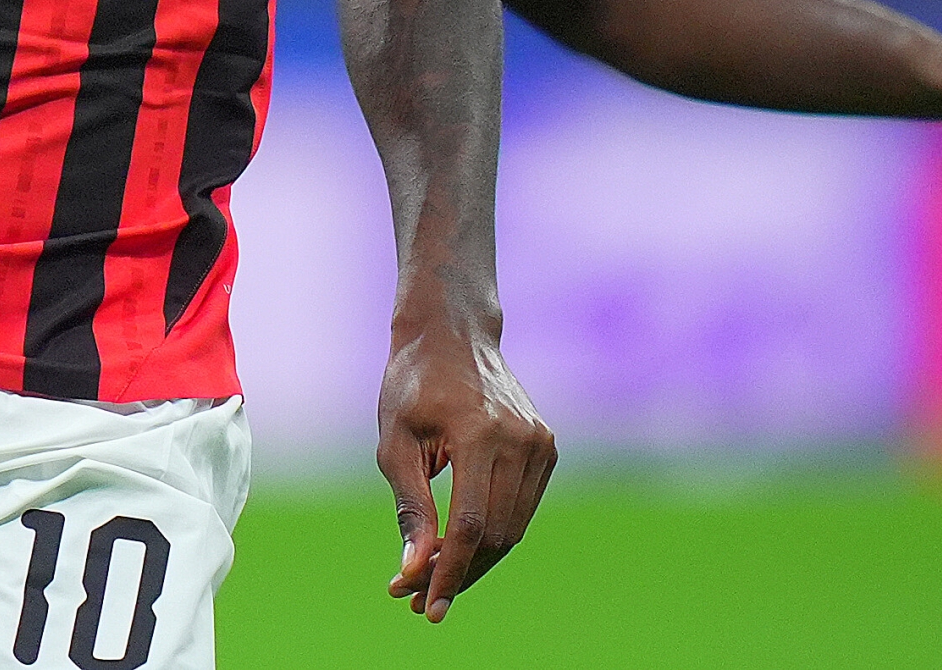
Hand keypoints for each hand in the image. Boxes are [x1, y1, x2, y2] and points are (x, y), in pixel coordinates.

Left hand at [374, 307, 554, 623]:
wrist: (451, 335)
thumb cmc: (412, 386)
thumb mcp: (395, 442)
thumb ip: (410, 506)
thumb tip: (415, 568)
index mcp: (481, 434)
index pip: (469, 525)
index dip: (449, 572)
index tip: (426, 606)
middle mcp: (521, 440)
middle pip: (494, 534)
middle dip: (457, 573)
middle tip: (417, 597)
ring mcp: (540, 444)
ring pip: (512, 529)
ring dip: (475, 562)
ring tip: (433, 579)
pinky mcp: (546, 448)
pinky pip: (521, 509)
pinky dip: (493, 534)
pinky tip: (460, 547)